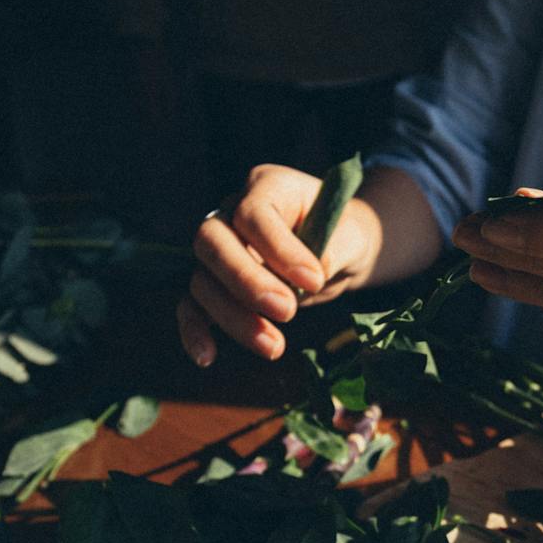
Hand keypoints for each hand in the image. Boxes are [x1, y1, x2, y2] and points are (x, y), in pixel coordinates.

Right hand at [179, 164, 373, 365]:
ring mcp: (218, 250)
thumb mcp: (350, 235)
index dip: (280, 249)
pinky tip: (207, 357)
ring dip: (234, 317)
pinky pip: (192, 306)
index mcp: (267, 186)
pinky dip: (195, 331)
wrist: (338, 249)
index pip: (254, 214)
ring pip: (203, 280)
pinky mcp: (214, 284)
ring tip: (275, 347)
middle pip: (214, 242)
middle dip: (246, 281)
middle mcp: (231, 213)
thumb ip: (333, 249)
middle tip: (287, 310)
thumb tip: (308, 279)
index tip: (315, 281)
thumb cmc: (343, 235)